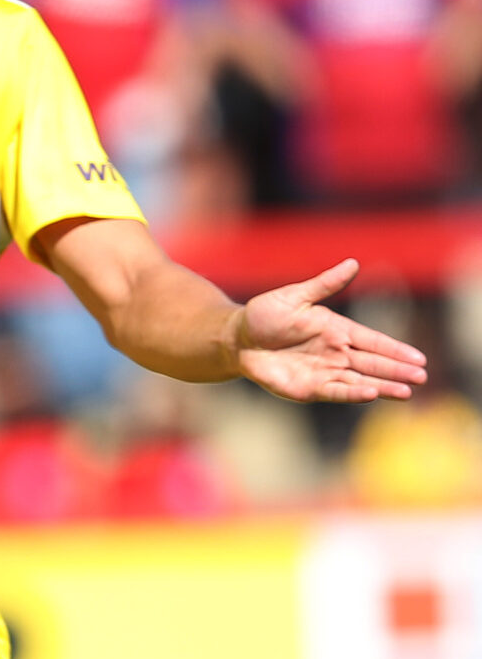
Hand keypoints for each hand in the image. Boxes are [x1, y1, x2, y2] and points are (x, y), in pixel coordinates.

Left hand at [233, 259, 427, 402]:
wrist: (237, 340)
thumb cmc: (265, 315)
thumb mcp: (295, 297)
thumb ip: (324, 285)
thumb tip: (352, 263)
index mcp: (337, 330)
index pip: (373, 341)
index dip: (395, 350)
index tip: (418, 358)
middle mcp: (336, 353)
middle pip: (373, 363)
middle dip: (397, 371)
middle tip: (421, 378)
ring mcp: (323, 372)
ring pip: (359, 381)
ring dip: (382, 386)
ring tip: (406, 392)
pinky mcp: (307, 388)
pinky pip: (334, 391)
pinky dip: (352, 394)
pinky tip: (371, 394)